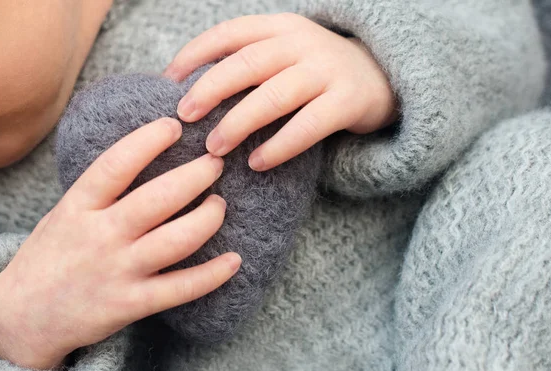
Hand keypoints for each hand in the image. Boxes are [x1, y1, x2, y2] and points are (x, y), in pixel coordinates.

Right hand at [0, 118, 240, 369]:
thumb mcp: (65, 212)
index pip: (116, 165)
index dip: (148, 141)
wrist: (24, 317)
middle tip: (216, 162)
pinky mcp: (132, 304)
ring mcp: (117, 271)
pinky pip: (181, 288)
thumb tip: (147, 152)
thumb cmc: (52, 255)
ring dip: (208, 218)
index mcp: (78, 207)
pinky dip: (213, 274)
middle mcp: (100, 236)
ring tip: (219, 204)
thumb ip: (100, 190)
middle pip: (158, 199)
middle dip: (195, 176)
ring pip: (177, 240)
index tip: (175, 126)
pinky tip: (234, 260)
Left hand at [164, 13, 397, 170]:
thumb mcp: (285, 53)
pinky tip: (257, 162)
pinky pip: (307, 126)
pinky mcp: (347, 102)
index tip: (168, 81)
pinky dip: (278, 146)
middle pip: (246, 64)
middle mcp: (302, 43)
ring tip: (214, 148)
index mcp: (280, 27)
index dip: (195, 55)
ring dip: (238, 123)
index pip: (229, 33)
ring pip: (273, 96)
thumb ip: (250, 62)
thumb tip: (192, 89)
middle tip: (184, 118)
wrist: (382, 76)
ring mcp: (327, 71)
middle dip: (209, 91)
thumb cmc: (318, 72)